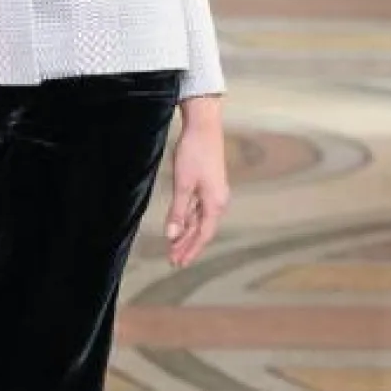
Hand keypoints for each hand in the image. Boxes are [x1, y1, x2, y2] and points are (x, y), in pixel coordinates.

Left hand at [164, 102, 229, 268]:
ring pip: (199, 220)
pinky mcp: (207, 185)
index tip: (177, 263)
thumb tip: (172, 235)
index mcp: (215, 203)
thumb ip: (178, 211)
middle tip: (173, 261)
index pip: (202, 235)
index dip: (190, 250)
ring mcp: (213, 193)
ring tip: (173, 248)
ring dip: (186, 234)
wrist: (204, 127)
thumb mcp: (183, 185)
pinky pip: (197, 209)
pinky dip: (187, 220)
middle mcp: (218, 201)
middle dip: (187, 246)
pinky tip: (179, 227)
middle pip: (202, 230)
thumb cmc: (194, 154)